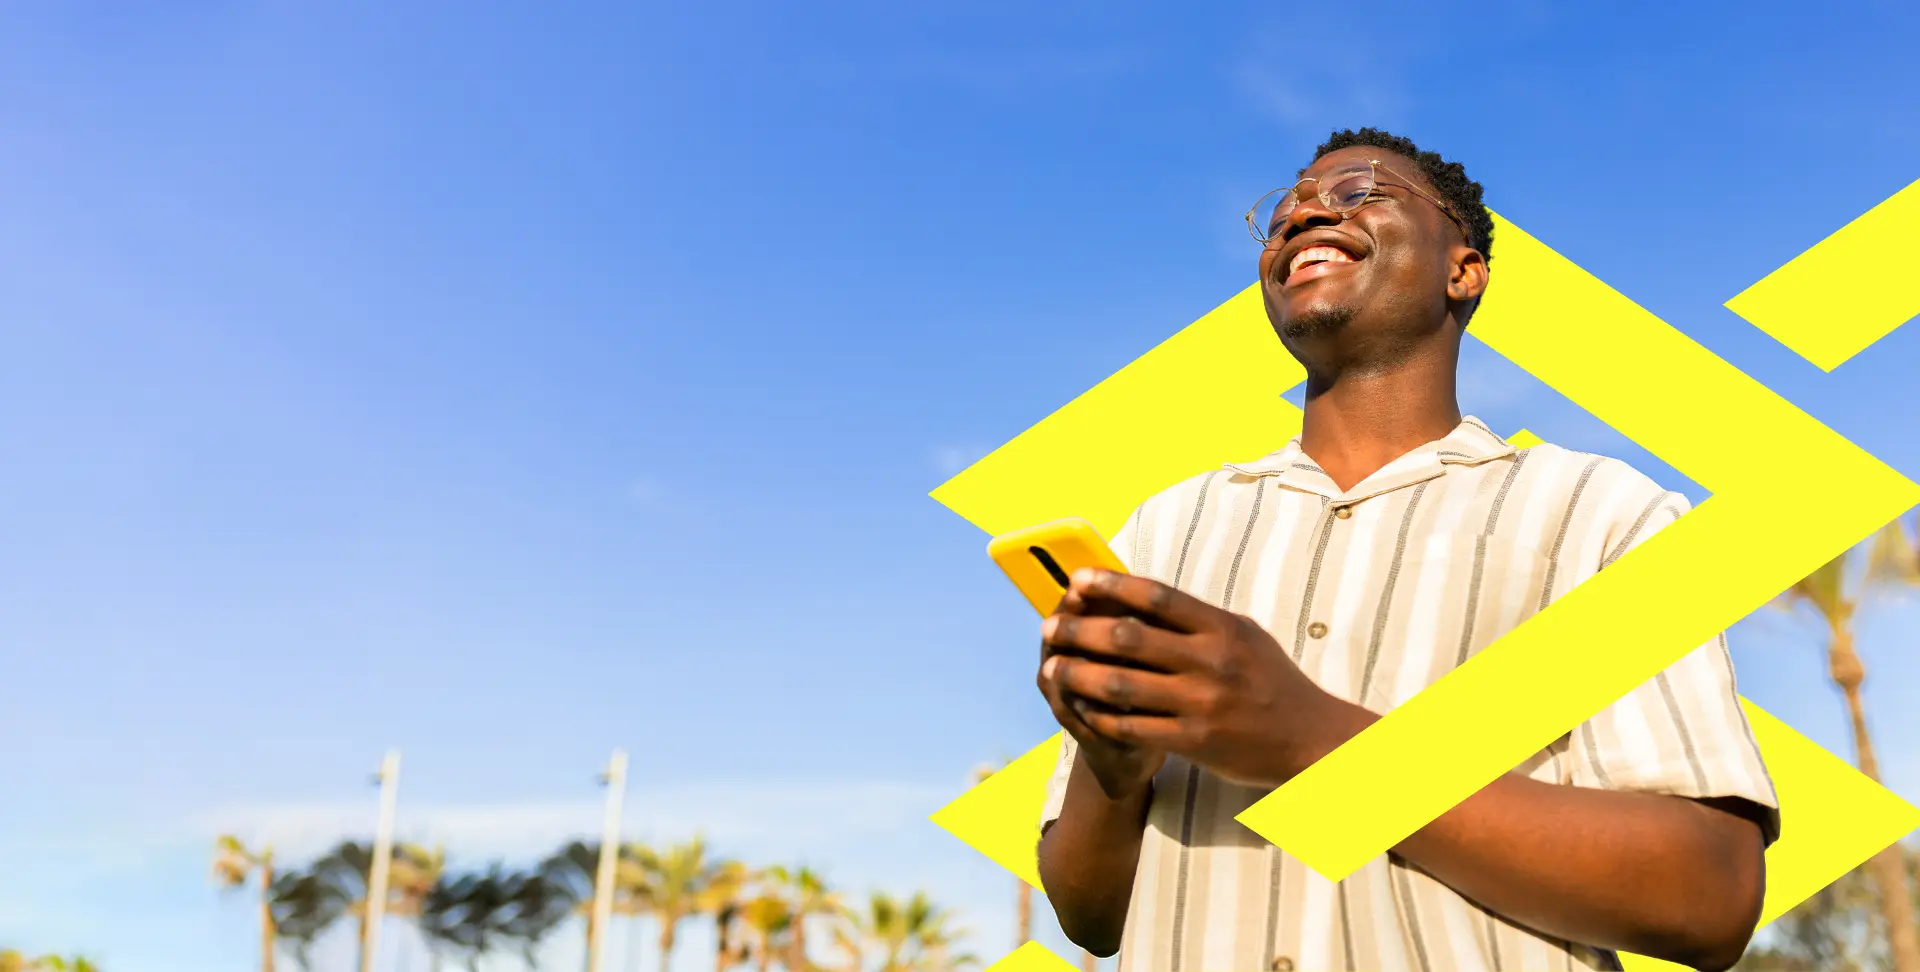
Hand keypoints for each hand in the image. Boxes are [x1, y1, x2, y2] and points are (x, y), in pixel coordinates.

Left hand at [1039, 568, 1367, 789]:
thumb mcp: (1244, 636)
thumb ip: (1197, 619)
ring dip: (1078, 673)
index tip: (1077, 579)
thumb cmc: (1271, 682)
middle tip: (1049, 625)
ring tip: (1051, 667)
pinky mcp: (1194, 740)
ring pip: (1122, 684)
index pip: (1157, 597)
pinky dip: (1099, 715)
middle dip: (1081, 630)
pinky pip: (1133, 726)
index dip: (1112, 585)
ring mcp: (1201, 703)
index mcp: (1222, 628)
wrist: (1311, 740)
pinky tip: (1079, 707)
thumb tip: (1140, 594)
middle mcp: (1210, 661)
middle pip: (1129, 638)